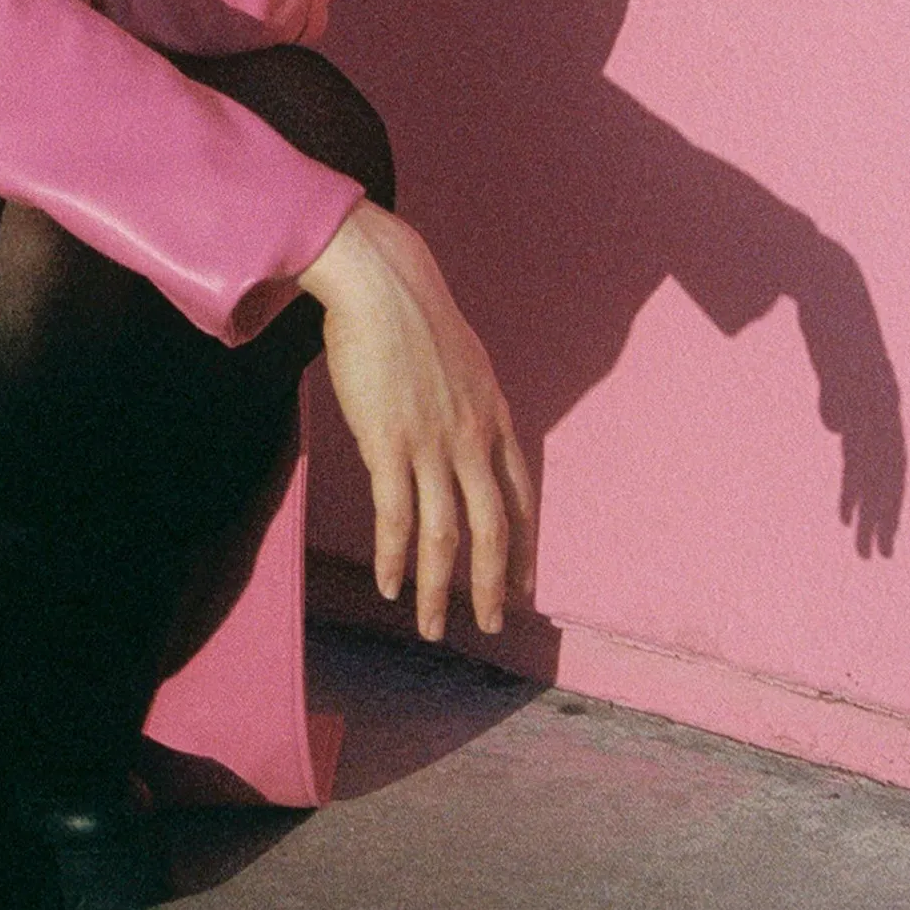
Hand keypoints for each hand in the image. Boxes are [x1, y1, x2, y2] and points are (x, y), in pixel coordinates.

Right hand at [299, 202, 537, 638]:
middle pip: (493, 530)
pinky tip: (391, 585)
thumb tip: (460, 420)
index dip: (524, 548)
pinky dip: (395, 557)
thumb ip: (467, 400)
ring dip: (439, 588)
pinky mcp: (389, 444)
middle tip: (491, 626)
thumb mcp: (464, 359)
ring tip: (432, 626)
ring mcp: (433, 444)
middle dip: (493, 586)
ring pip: (445, 536)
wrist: (384, 283)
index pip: (521, 498)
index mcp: (494, 418)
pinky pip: (396, 516)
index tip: (525, 585)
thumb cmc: (414, 311)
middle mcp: (472, 439)